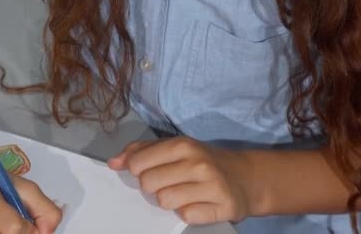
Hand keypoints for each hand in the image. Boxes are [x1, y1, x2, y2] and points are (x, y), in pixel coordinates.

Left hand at [107, 137, 251, 224]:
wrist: (247, 177)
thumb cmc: (203, 161)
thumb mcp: (175, 148)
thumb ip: (142, 151)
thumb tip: (114, 163)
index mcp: (183, 145)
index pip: (138, 163)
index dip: (138, 171)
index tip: (150, 170)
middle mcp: (198, 163)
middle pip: (149, 184)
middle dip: (154, 187)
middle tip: (171, 182)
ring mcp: (212, 185)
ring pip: (165, 201)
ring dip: (170, 201)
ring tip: (185, 193)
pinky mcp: (223, 207)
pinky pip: (186, 216)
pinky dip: (188, 212)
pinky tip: (198, 203)